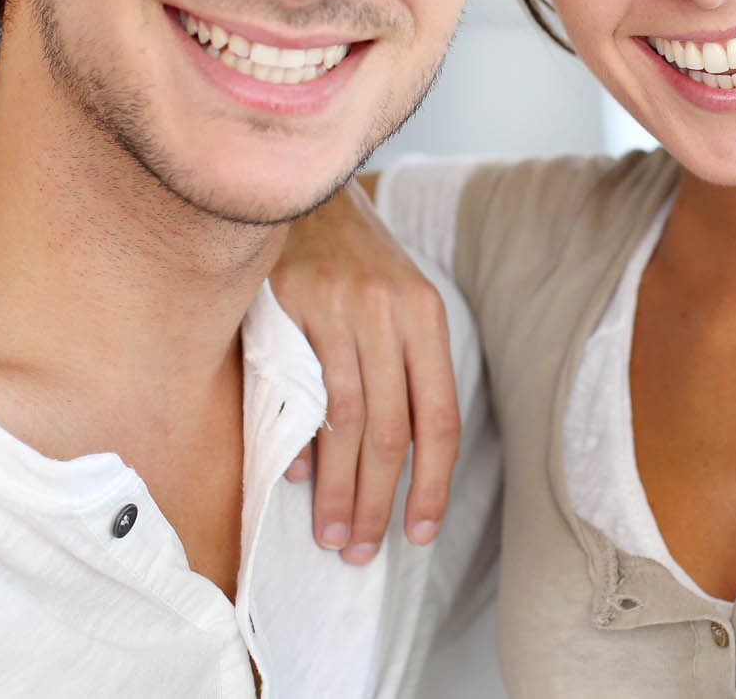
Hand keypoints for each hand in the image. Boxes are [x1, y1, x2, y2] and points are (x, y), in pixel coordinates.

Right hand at [271, 178, 458, 562]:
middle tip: (363, 551)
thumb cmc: (353, 258)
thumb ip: (398, 371)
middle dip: (381, 501)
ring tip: (333, 534)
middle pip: (395, 431)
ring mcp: (343, 308)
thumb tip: (380, 461)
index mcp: (427, 317)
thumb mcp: (394, 301)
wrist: (306, 184)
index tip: (419, 531)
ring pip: (348, 420)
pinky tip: (300, 480)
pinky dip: (302, 441)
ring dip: (341, 488)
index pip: (440, 418)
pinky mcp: (295, 303)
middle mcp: (392, 313)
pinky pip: (302, 389)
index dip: (432, 482)